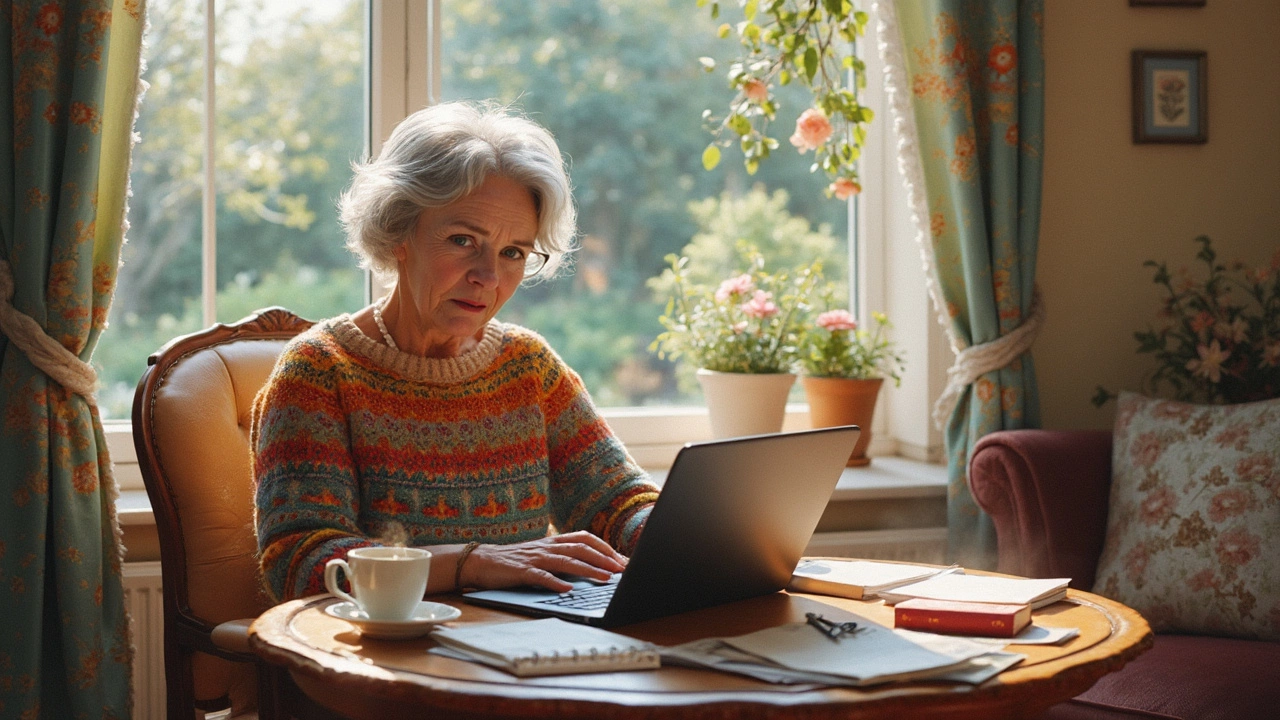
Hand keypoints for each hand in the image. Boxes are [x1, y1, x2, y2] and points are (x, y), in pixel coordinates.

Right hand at [458, 531, 627, 592]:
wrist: (481, 561)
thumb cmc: (514, 561)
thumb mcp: (541, 555)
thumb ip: (562, 558)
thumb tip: (589, 567)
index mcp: (553, 542)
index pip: (585, 539)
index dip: (605, 548)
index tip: (622, 560)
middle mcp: (547, 547)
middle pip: (581, 548)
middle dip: (604, 558)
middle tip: (622, 570)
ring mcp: (534, 558)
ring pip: (566, 561)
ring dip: (588, 570)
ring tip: (605, 579)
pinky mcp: (521, 572)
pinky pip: (540, 576)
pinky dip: (555, 582)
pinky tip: (568, 590)